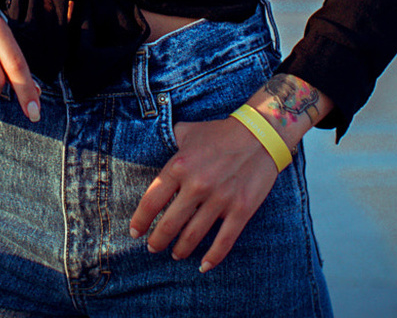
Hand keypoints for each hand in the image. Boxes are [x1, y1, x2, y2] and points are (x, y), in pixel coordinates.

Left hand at [128, 116, 280, 272]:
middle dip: (157, 241)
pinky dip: (212, 257)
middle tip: (153, 247)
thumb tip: (153, 145)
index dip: (140, 221)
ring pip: (193, 236)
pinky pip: (224, 241)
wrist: (260, 134)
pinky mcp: (241, 210)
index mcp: (179, 166)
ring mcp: (220, 199)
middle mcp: (197, 185)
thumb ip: (169, 141)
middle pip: (169, 224)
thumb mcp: (187, 131)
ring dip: (181, 249)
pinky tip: (203, 265)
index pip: (151, 201)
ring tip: (176, 254)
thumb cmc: (220, 133)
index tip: (135, 232)